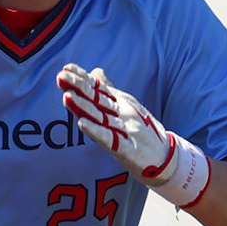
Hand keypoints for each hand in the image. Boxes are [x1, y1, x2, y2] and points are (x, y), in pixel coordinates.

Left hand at [57, 63, 208, 205]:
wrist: (165, 157)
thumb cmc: (143, 131)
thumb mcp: (126, 107)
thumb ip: (109, 90)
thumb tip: (95, 72)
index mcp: (120, 104)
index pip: (98, 88)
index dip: (82, 78)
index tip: (66, 68)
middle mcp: (123, 113)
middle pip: (97, 99)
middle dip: (79, 87)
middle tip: (61, 76)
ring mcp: (126, 130)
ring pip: (101, 117)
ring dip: (84, 106)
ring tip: (67, 96)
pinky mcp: (128, 149)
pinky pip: (110, 139)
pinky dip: (96, 131)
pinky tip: (82, 124)